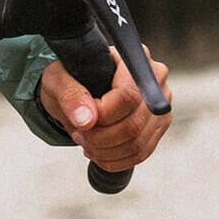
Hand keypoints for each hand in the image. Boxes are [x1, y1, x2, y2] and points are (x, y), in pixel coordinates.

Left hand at [40, 49, 171, 171]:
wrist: (77, 88)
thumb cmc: (68, 78)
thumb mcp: (58, 79)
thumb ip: (70, 94)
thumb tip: (87, 120)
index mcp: (132, 58)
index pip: (127, 96)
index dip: (103, 115)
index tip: (81, 119)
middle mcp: (154, 79)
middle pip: (134, 123)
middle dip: (100, 138)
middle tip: (79, 135)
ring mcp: (161, 105)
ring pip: (138, 143)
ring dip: (105, 151)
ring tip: (85, 142)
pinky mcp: (158, 126)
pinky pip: (142, 153)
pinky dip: (115, 159)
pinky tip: (97, 152)